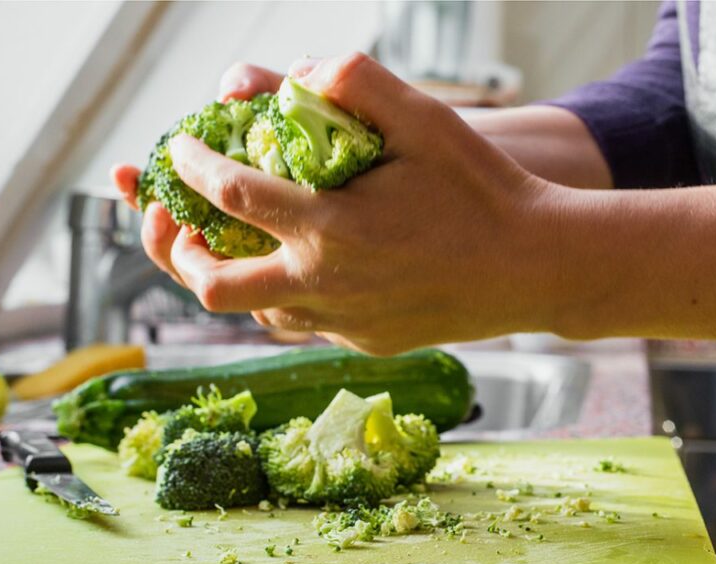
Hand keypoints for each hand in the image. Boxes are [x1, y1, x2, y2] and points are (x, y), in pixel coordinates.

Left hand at [142, 53, 562, 354]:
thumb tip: (303, 70)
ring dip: (233, 278)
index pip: (230, 195)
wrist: (536, 267)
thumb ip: (359, 82)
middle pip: (214, 284)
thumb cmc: (484, 188)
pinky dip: (286, 297)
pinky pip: (306, 325)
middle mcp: (327, 283)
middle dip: (179, 251)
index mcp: (331, 225)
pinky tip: (304, 269)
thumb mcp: (427, 119)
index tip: (181, 150)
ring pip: (255, 313)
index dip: (192, 168)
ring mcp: (347, 321)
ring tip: (237, 246)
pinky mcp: (368, 341)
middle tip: (185, 221)